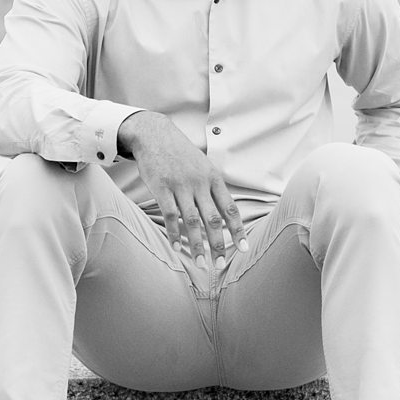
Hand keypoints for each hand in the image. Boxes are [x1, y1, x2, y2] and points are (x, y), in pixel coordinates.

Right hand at [119, 110, 243, 264]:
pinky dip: (174, 234)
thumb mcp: (204, 166)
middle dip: (219, 244)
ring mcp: (180, 186)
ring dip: (197, 245)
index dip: (238, 230)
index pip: (230, 208)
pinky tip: (177, 248)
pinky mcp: (161, 188)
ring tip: (201, 263)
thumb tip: (226, 213)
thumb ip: (213, 188)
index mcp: (214, 178)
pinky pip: (170, 215)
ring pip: (192, 221)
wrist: (155, 134)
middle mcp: (200, 183)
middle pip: (213, 219)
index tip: (243, 248)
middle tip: (220, 265)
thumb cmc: (181, 154)